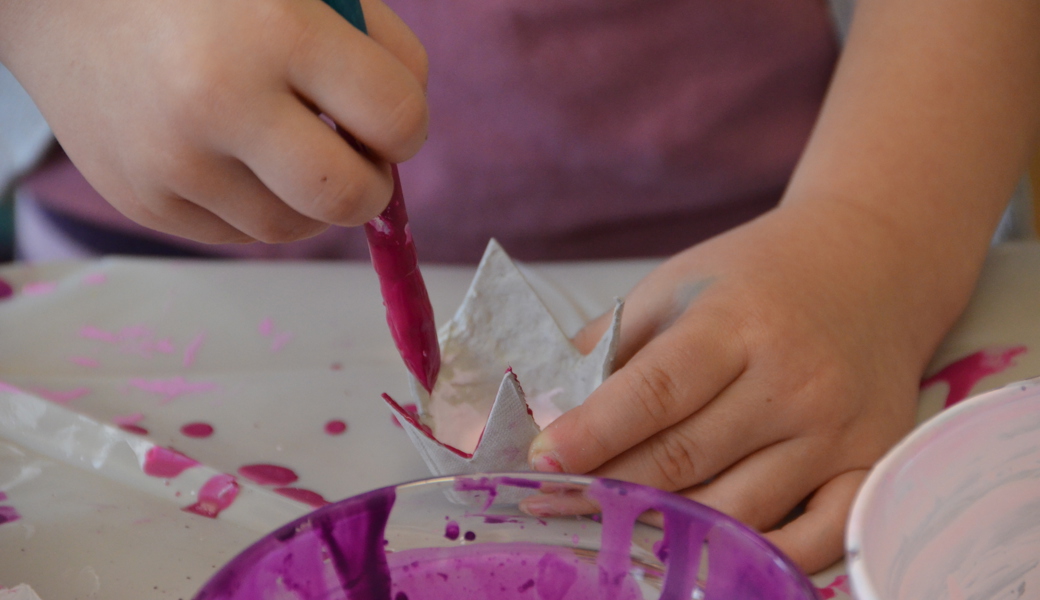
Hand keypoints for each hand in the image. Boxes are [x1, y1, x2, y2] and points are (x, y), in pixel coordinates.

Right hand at [0, 0, 427, 242]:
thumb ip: (374, 42)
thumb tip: (405, 130)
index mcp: (275, 31)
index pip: (396, 121)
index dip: (407, 124)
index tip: (389, 115)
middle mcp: (219, 105)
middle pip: (348, 198)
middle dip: (370, 183)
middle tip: (355, 156)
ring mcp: (173, 164)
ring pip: (292, 230)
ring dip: (312, 201)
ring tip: (290, 151)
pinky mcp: (142, 201)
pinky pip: (235, 235)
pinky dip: (256, 206)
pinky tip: (236, 159)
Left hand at [527, 203, 927, 572]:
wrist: (873, 264)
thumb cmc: (759, 276)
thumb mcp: (677, 285)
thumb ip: (610, 345)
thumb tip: (543, 408)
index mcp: (737, 324)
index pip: (655, 392)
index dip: (592, 433)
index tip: (540, 460)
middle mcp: (794, 381)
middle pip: (685, 459)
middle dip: (606, 488)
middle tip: (549, 502)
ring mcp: (838, 431)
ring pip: (736, 510)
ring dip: (663, 529)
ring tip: (607, 528)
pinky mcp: (873, 465)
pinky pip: (817, 540)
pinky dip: (758, 558)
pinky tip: (705, 554)